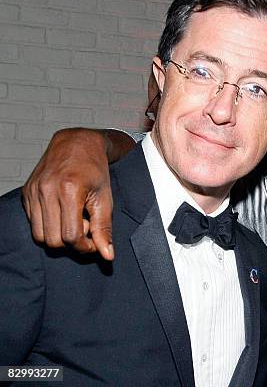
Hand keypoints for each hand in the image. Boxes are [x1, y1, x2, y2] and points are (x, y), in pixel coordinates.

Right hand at [22, 128, 114, 259]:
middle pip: (53, 241)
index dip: (85, 246)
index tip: (94, 241)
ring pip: (39, 235)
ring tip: (74, 219)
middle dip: (71, 242)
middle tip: (85, 227)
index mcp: (69, 190)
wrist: (77, 144)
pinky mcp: (26, 193)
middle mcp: (46, 190)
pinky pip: (33, 223)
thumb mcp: (105, 199)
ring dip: (58, 235)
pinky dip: (48, 224)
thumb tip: (107, 256)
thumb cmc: (95, 170)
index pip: (71, 236)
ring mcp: (33, 191)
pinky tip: (63, 211)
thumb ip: (104, 229)